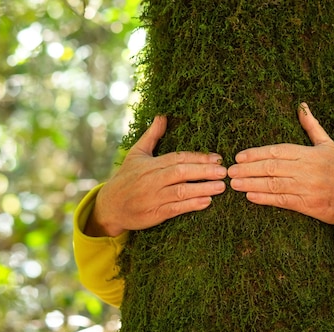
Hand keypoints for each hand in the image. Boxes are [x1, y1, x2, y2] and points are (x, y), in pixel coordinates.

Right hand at [85, 116, 226, 236]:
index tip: (217, 158)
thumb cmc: (126, 178)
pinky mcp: (154, 214)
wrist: (109, 206)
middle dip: (204, 171)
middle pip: (181, 173)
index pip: (178, 158)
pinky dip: (192, 205)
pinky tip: (206, 202)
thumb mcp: (136, 154)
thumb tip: (162, 116)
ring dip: (202, 189)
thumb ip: (151, 136)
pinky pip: (176, 209)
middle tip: (224, 171)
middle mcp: (152, 179)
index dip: (198, 157)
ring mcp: (153, 197)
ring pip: (181, 191)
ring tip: (221, 187)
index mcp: (150, 164)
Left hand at [228, 103, 333, 234]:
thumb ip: (312, 127)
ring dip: (252, 184)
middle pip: (272, 167)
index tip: (239, 156)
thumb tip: (301, 106)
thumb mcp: (329, 145)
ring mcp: (307, 188)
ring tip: (234, 184)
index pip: (278, 151)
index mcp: (310, 153)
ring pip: (274, 184)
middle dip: (249, 169)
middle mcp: (307, 170)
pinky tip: (250, 197)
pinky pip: (282, 201)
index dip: (257, 153)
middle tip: (230, 171)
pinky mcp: (307, 205)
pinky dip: (265, 199)